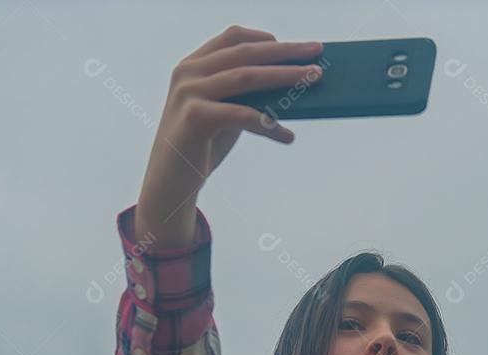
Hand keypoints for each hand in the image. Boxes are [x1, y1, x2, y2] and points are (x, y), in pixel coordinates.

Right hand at [136, 25, 324, 247]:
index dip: (268, 38)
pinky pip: (243, 115)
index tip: (299, 46)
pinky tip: (287, 137)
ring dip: (286, 76)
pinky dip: (269, 125)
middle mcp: (188, 72)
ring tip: (314, 80)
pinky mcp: (194, 117)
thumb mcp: (225, 112)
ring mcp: (189, 92)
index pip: (233, 38)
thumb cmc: (201, 145)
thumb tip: (291, 85)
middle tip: (318, 52)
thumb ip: (246, 95)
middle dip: (286, 51)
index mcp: (193, 64)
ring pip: (247, 76)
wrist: (170, 182)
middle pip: (246, 52)